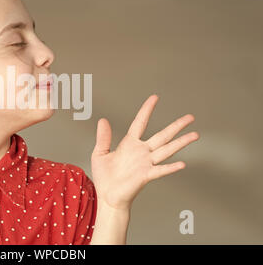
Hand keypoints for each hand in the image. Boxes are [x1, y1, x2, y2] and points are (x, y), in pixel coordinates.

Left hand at [91, 94, 198, 210]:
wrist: (107, 197)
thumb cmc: (105, 178)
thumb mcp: (100, 154)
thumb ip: (103, 138)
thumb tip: (103, 120)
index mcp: (130, 144)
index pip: (140, 123)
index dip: (147, 110)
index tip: (155, 98)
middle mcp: (141, 152)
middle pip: (162, 135)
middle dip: (176, 126)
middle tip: (190, 117)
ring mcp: (146, 164)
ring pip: (167, 150)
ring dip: (181, 142)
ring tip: (194, 135)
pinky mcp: (145, 176)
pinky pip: (160, 170)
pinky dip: (170, 167)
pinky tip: (181, 164)